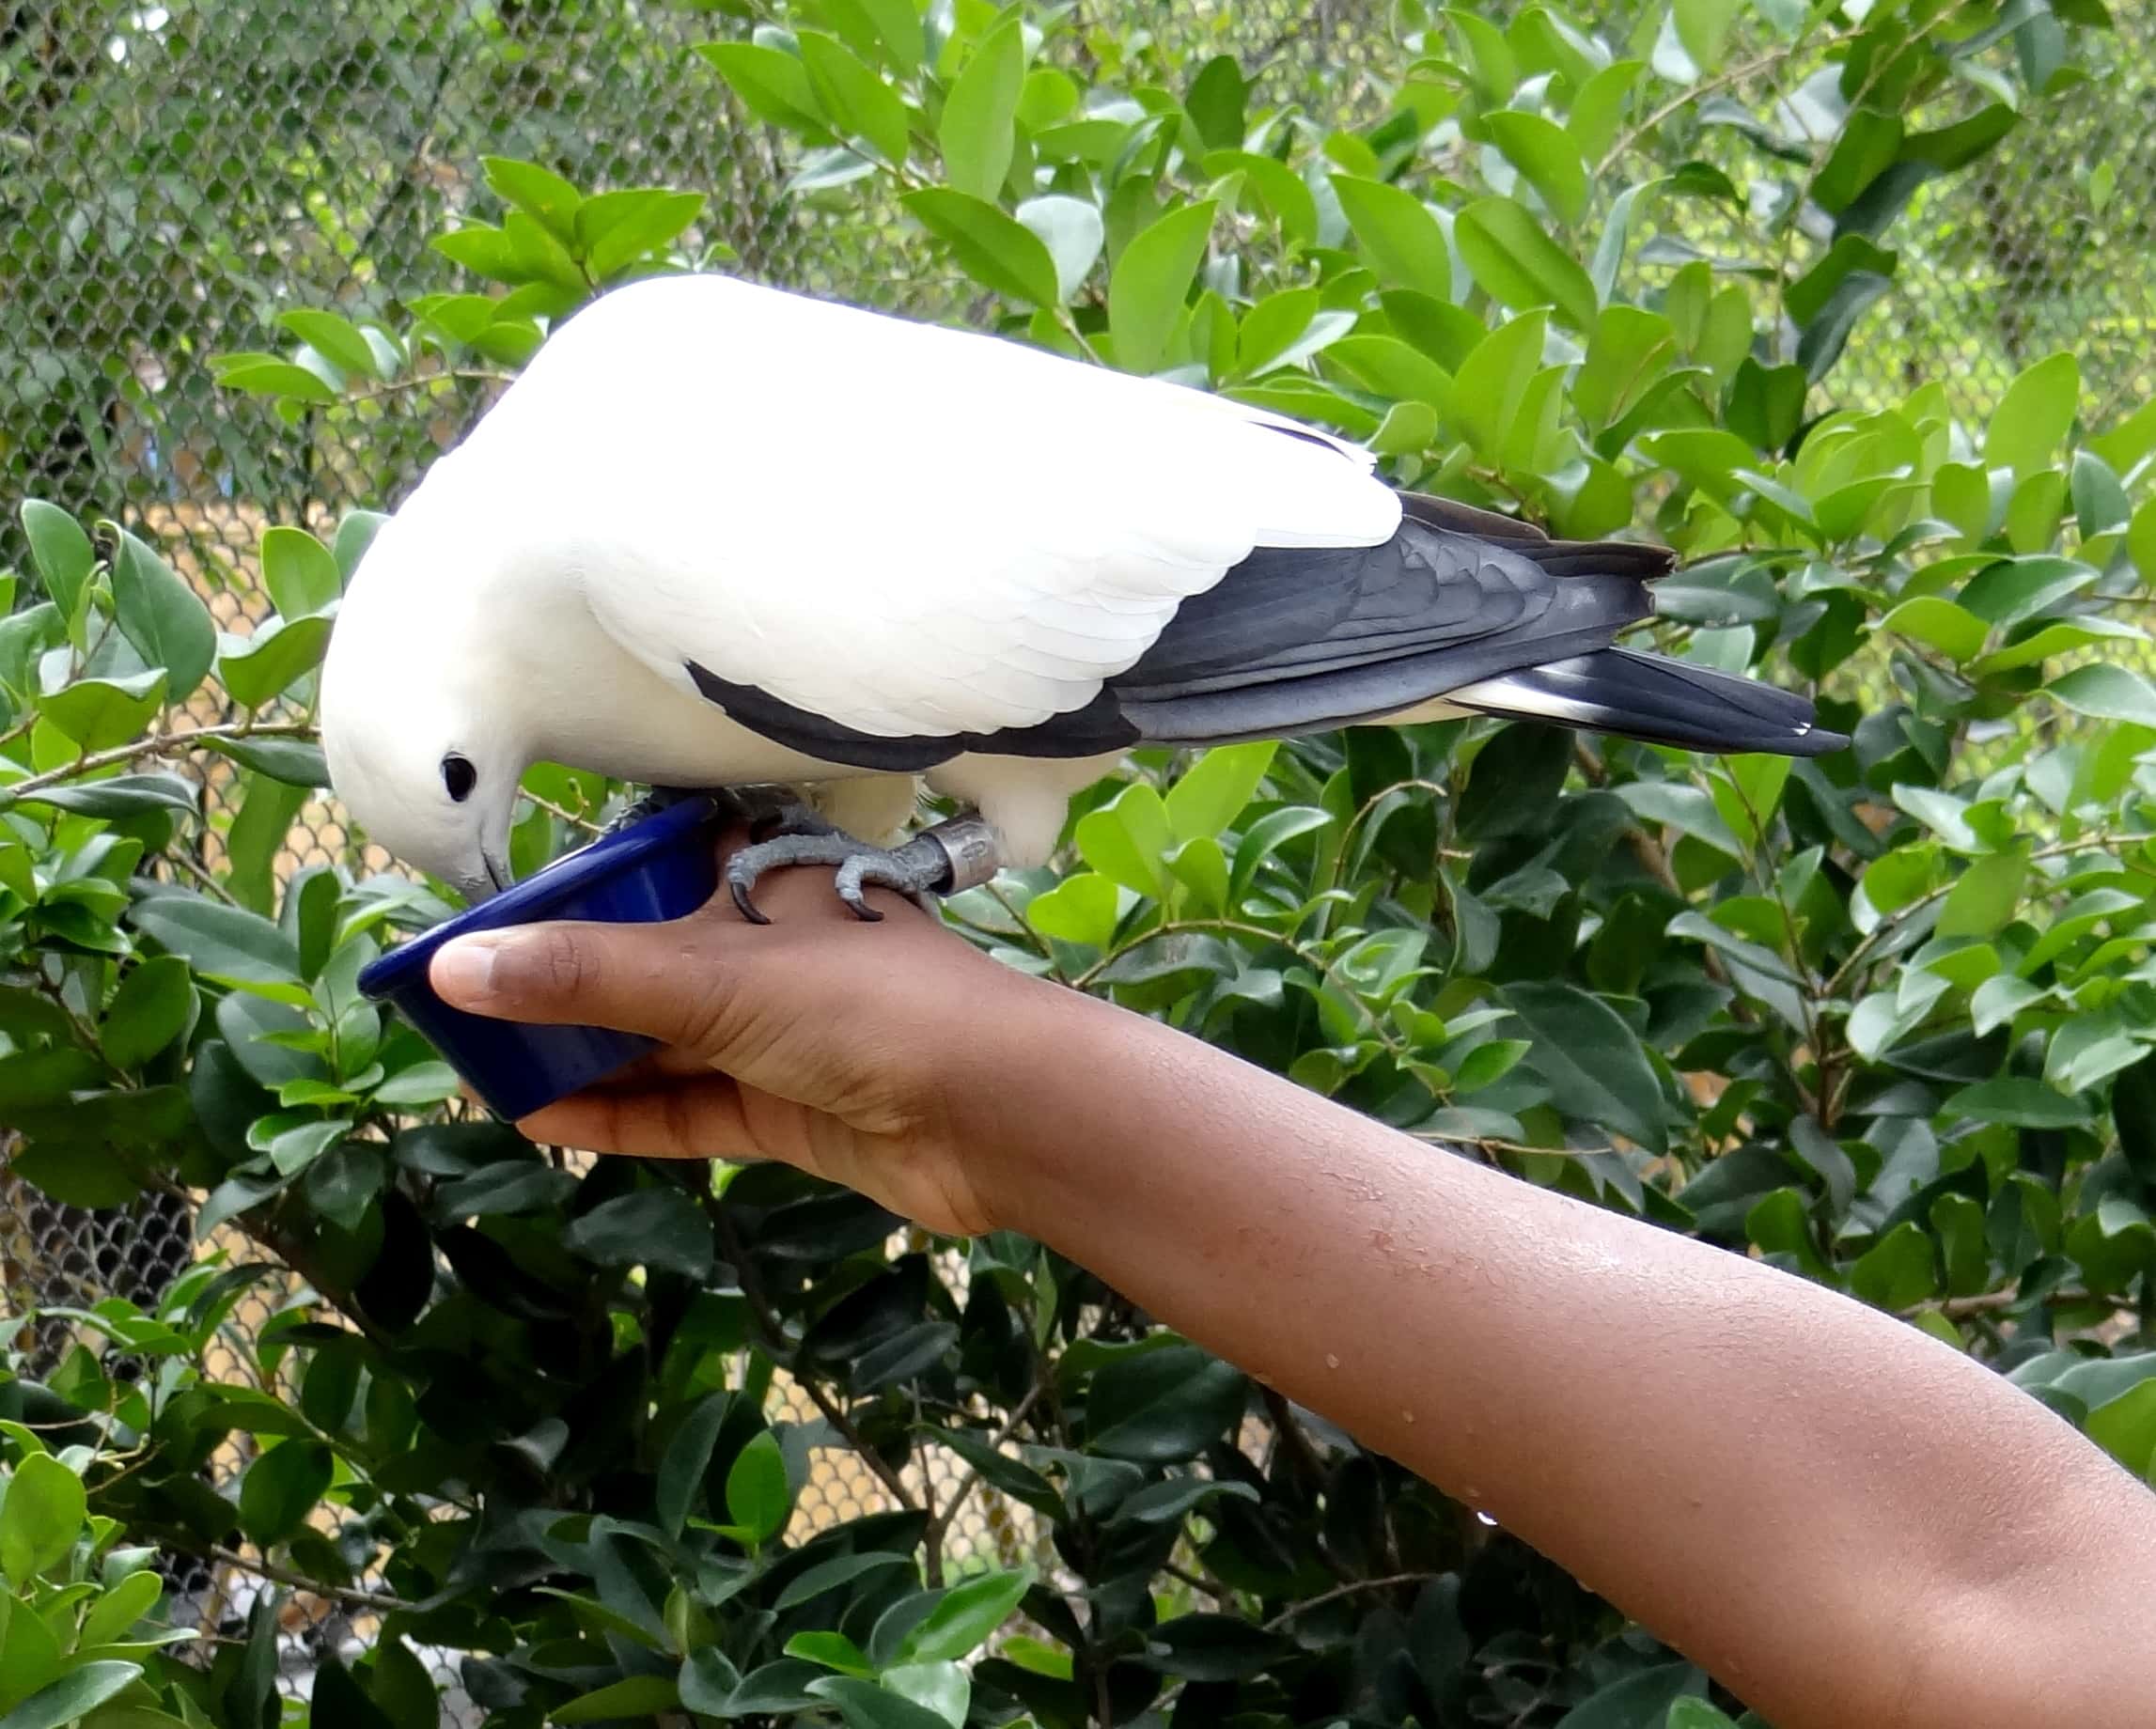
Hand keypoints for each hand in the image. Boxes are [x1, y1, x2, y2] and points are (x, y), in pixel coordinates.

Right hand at [427, 840, 1029, 1235]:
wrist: (1001, 1112)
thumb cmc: (870, 1007)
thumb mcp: (713, 976)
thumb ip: (586, 974)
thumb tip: (452, 971)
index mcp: (764, 882)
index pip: (652, 869)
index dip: (573, 893)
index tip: (487, 922)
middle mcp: (771, 950)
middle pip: (647, 964)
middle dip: (562, 989)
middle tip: (460, 1013)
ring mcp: (782, 1035)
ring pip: (662, 1041)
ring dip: (582, 1057)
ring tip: (480, 1071)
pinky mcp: (790, 1111)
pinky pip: (688, 1108)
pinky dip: (624, 1115)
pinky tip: (547, 1122)